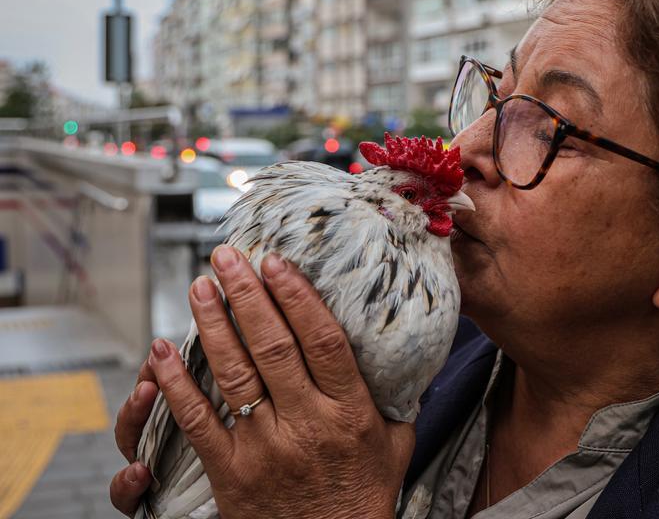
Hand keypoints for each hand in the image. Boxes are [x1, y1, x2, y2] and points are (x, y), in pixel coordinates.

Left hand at [111, 246, 414, 518]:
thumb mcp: (397, 442)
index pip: (322, 340)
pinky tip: (163, 350)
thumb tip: (400, 348)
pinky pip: (197, 420)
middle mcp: (307, 424)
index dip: (297, 296)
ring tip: (199, 286)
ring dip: (213, 325)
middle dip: (246, 295)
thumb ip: (394, 395)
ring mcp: (266, 447)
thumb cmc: (365, 494)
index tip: (277, 262)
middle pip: (272, 346)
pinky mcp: (231, 471)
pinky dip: (176, 383)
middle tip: (227, 257)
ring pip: (233, 373)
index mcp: (349, 412)